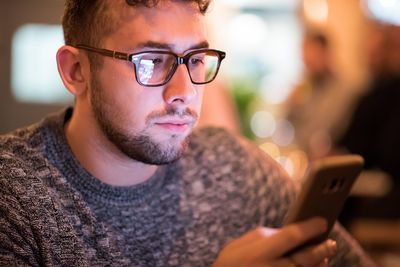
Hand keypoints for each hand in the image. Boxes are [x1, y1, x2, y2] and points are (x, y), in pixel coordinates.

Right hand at [213, 217, 336, 266]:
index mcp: (260, 253)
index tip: (321, 221)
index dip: (310, 228)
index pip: (292, 236)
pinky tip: (316, 266)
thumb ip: (263, 237)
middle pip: (307, 258)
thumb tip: (285, 232)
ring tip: (325, 254)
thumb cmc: (229, 265)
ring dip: (320, 262)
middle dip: (322, 249)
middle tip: (330, 242)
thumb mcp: (238, 245)